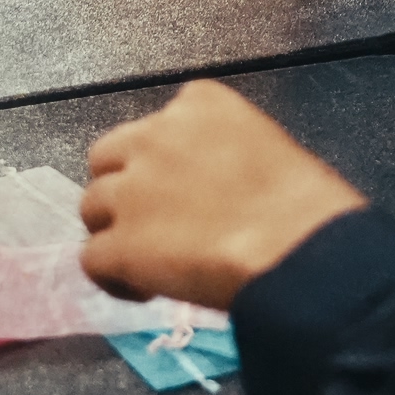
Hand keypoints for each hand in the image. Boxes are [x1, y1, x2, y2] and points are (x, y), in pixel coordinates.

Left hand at [80, 79, 365, 311]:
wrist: (295, 247)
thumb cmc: (304, 201)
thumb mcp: (264, 146)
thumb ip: (221, 152)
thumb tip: (211, 188)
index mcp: (198, 103)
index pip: (158, 125)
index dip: (164, 162)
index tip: (189, 191)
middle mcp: (154, 136)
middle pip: (106, 158)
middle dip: (123, 187)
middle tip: (156, 221)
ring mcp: (130, 190)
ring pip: (91, 207)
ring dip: (114, 230)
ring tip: (149, 260)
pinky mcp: (118, 244)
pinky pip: (91, 259)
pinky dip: (112, 277)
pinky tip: (145, 290)